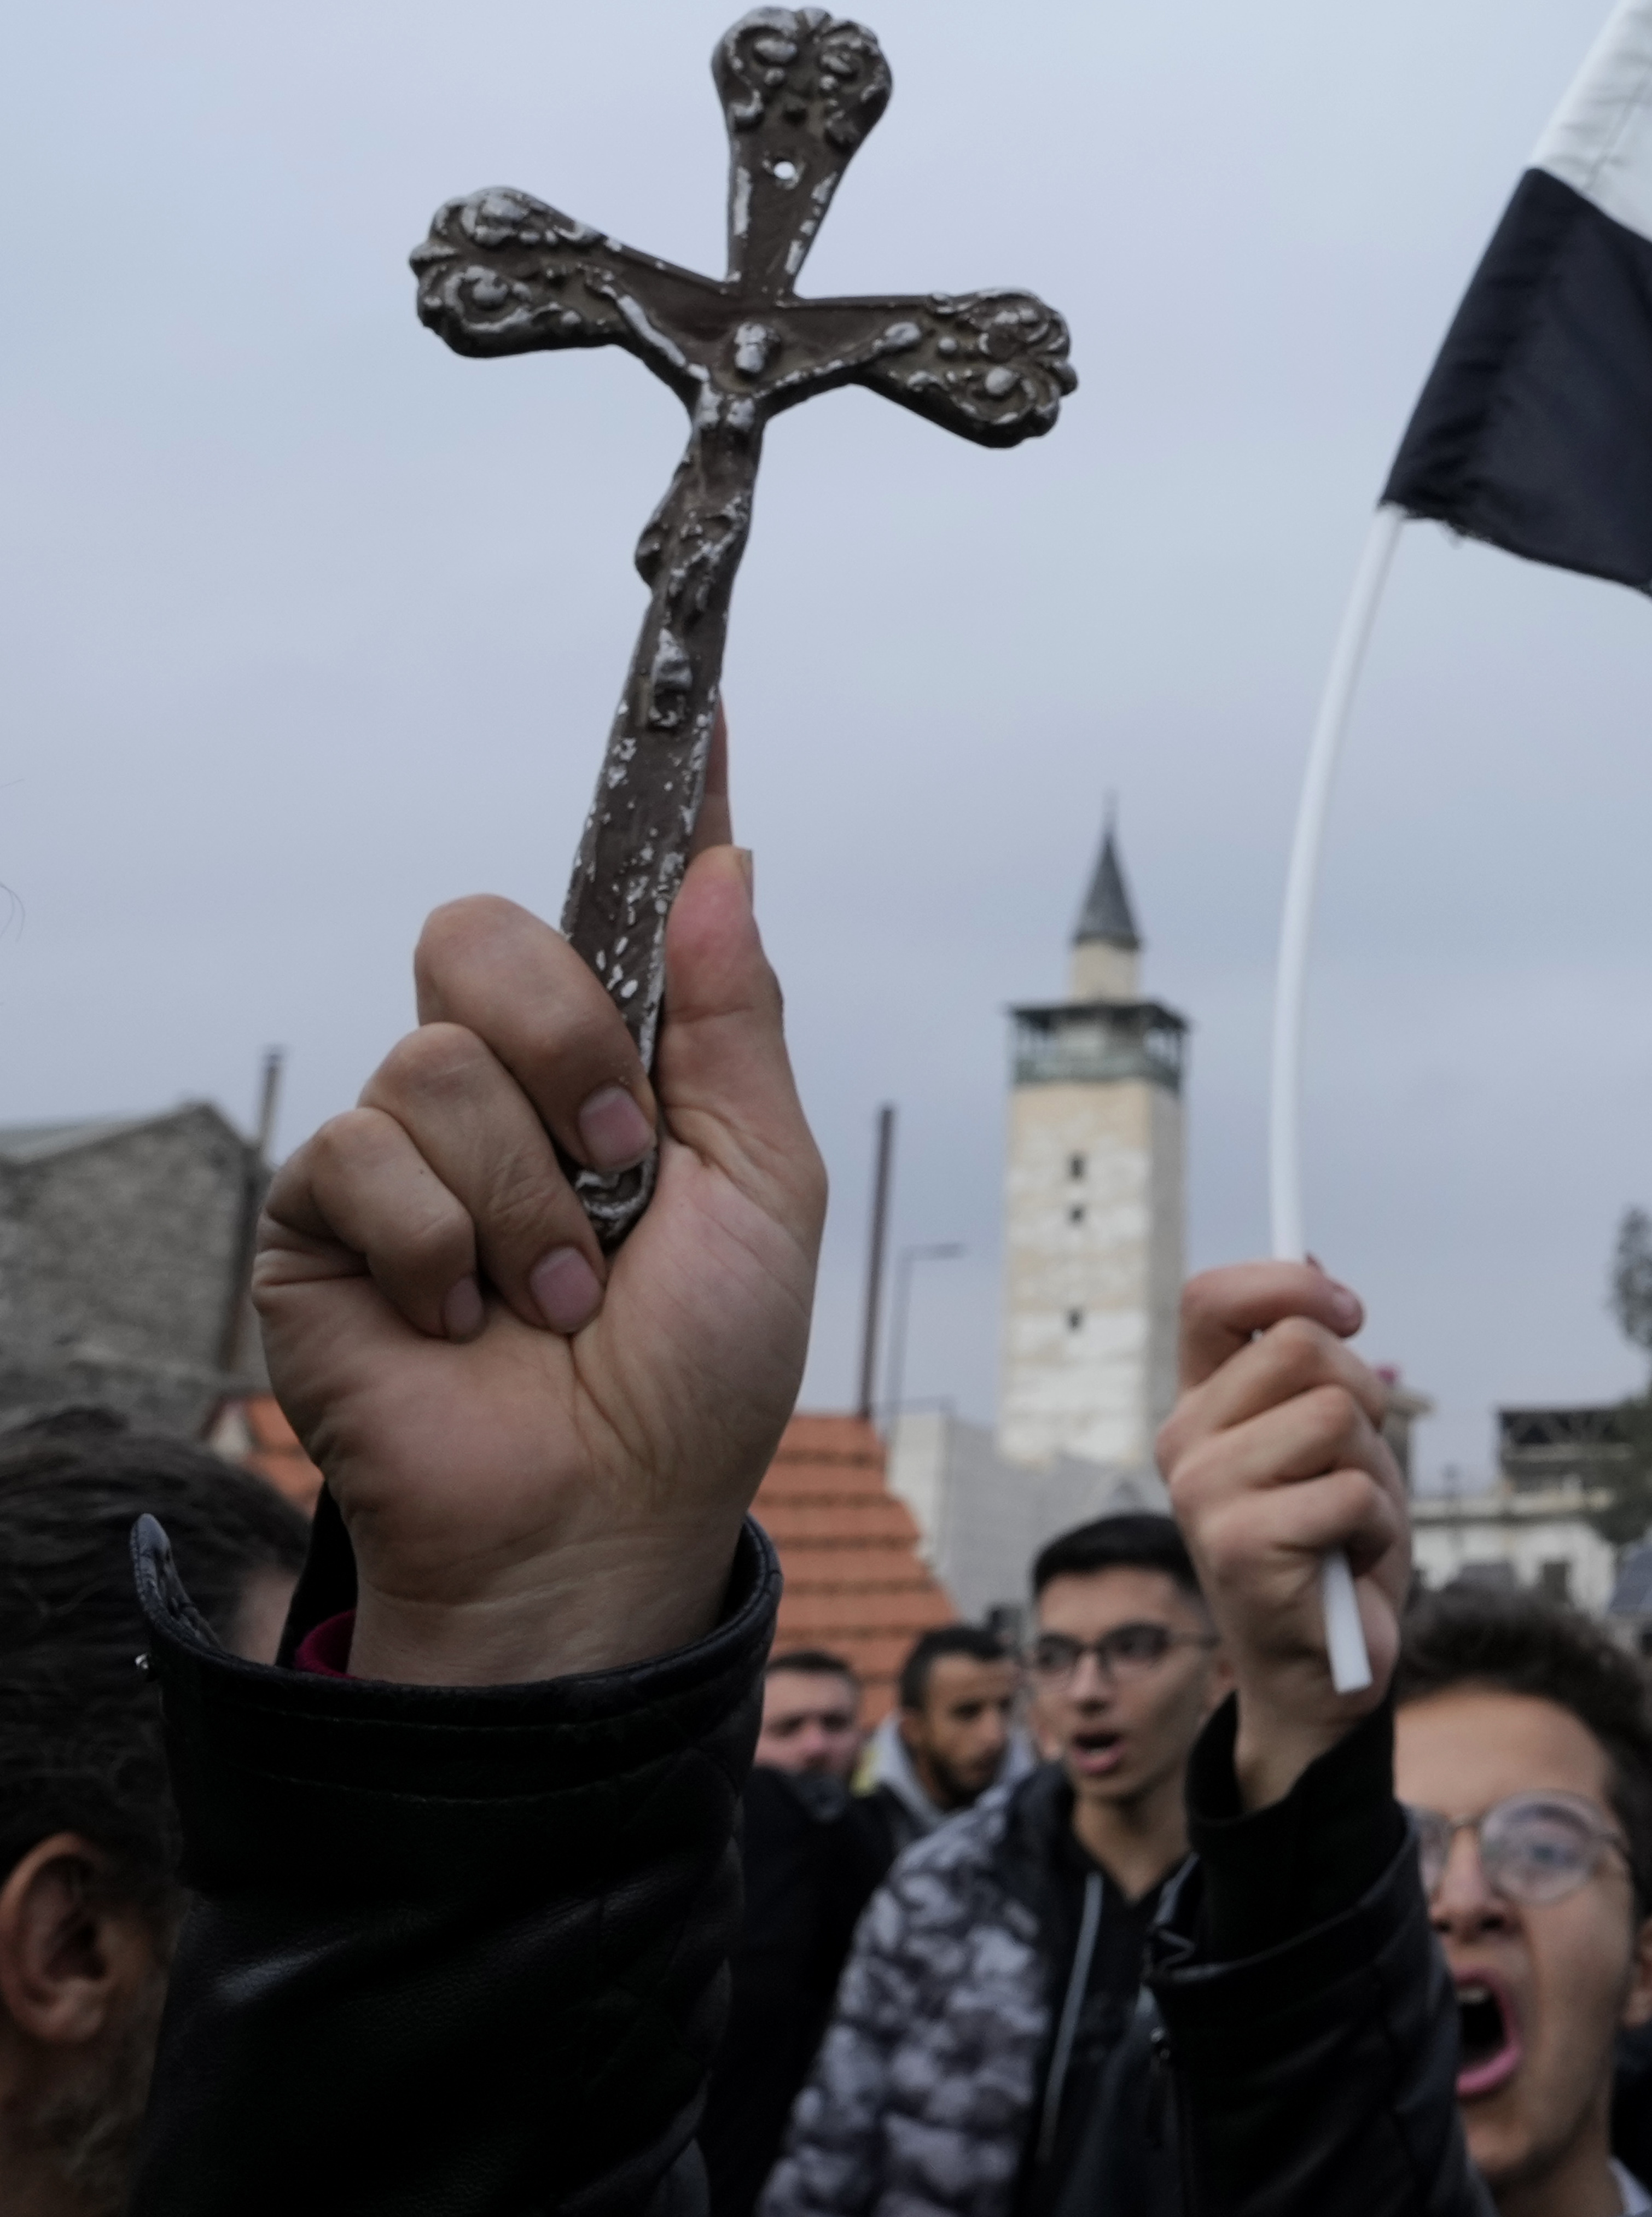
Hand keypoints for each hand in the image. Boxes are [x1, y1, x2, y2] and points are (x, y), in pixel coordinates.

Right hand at [255, 752, 819, 1681]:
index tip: (705, 703)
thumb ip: (734, 1029)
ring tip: (559, 1295)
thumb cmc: (698, 1373)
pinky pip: (365, 1158)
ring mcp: (406, 1147)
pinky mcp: (323, 1218)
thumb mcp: (764, 1190)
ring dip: (525, 1198)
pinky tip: (467, 1321)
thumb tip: (726, 865)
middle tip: (618, 1167)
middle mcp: (505, 1086)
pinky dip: (446, 1249)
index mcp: (619, 1068)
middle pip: (483, 937)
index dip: (659, 804)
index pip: (619, 907)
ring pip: (434, 1064)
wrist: (602, 1513)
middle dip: (566, 1048)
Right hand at [1160, 1262, 1411, 1805]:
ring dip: (1374, 1469)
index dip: (1287, 1284)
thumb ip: (1309, 1362)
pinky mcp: (1236, 1547)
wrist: (1322, 1668)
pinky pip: (1353, 1491)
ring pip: (1337, 1415)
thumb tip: (1312, 1259)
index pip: (1212, 1299)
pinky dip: (1376, 1526)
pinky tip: (1347, 1561)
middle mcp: (1184, 1442)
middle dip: (1365, 1396)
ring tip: (1347, 1518)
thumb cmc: (1334, 1543)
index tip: (1349, 1311)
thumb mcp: (1330, 1437)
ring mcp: (1202, 1494)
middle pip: (1303, 1347)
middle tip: (1353, 1463)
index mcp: (1201, 1405)